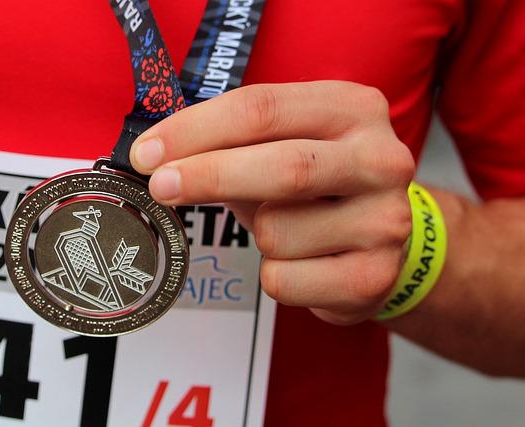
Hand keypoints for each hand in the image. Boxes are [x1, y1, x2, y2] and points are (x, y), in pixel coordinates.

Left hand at [130, 81, 414, 324]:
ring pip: (277, 232)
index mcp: (353, 108)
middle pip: (282, 166)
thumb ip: (234, 144)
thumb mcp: (284, 146)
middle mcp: (381, 159)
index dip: (196, 130)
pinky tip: (304, 263)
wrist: (383, 238)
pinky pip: (284, 279)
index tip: (148, 153)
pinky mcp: (375, 276)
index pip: (262, 108)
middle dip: (208, 176)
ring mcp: (386, 221)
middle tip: (160, 186)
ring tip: (286, 229)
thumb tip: (157, 157)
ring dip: (257, 235)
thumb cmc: (318, 187)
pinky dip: (274, 274)